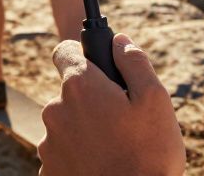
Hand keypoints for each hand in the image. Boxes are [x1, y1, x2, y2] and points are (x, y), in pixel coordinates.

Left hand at [39, 34, 184, 175]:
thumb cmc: (148, 154)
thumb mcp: (155, 100)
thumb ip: (134, 62)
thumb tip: (119, 41)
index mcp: (80, 86)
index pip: (64, 52)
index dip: (82, 55)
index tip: (99, 68)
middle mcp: (55, 110)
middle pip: (71, 92)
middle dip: (92, 99)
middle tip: (121, 119)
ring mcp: (48, 143)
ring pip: (67, 124)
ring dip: (85, 129)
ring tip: (115, 148)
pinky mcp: (48, 170)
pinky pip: (63, 153)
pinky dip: (79, 156)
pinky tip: (101, 165)